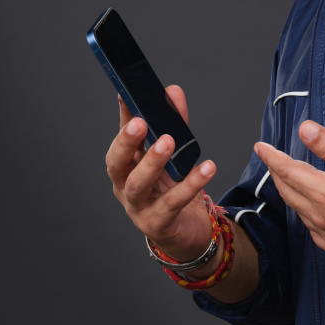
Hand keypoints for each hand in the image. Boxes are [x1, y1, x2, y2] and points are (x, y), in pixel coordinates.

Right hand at [104, 85, 217, 261]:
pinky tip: (207, 168)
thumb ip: (175, 123)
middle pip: (116, 164)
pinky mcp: (158, 224)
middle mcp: (125, 186)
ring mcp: (138, 207)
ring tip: (168, 142)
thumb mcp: (175, 154)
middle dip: (126, 142)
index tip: (126, 93)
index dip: (123, 117)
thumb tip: (172, 91)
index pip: (121, 138)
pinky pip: (172, 203)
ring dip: (152, 162)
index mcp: (126, 167)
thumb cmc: (173, 189)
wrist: (187, 232)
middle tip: (140, 122)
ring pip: (137, 185)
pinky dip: (190, 185)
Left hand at [255, 121, 324, 268]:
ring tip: (289, 178)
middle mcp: (319, 217)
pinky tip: (312, 207)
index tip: (261, 147)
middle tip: (271, 159)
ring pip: (298, 210)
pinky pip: (310, 227)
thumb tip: (306, 130)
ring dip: (289, 191)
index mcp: (323, 193)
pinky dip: (304, 212)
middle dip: (276, 172)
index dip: (272, 156)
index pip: (287, 170)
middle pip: (287, 191)